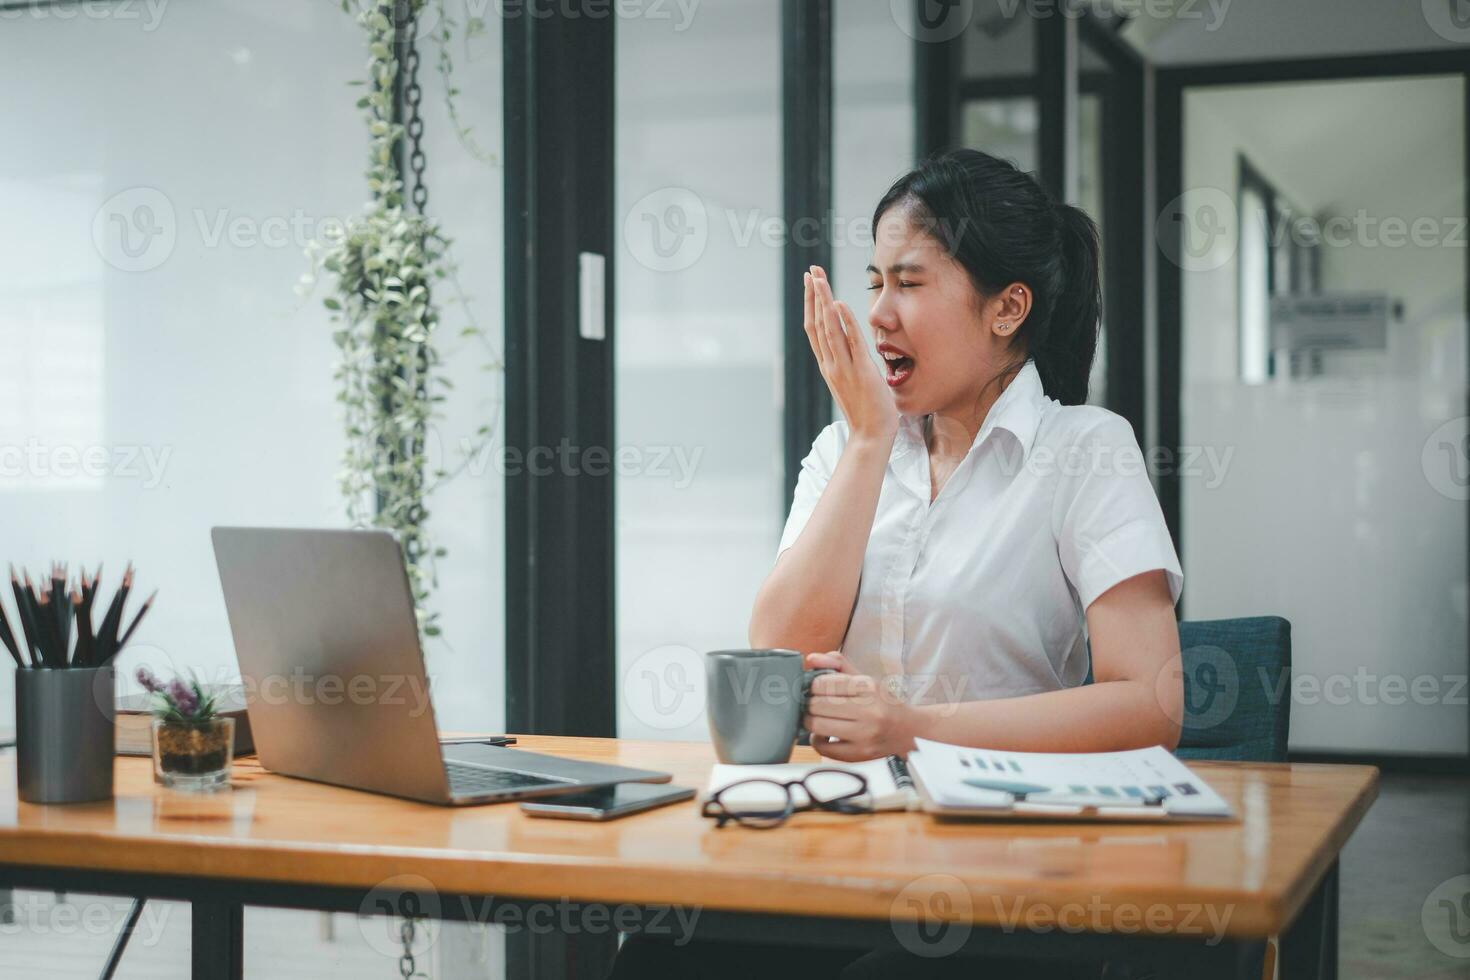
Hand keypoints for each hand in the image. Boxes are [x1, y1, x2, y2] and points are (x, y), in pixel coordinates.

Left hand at [803, 653, 917, 761]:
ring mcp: (865, 734)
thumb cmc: (885, 703)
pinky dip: (817, 740)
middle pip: (817, 705)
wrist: (911, 730)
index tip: (816, 688)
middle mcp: (869, 711)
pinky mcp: (860, 753)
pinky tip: (825, 734)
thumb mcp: (866, 678)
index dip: (813, 685)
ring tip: (817, 718)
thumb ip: (838, 665)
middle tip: (814, 703)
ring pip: (817, 726)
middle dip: (810, 703)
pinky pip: (823, 748)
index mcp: (868, 687)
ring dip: (811, 721)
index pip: (823, 684)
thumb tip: (812, 659)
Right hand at [804, 267, 897, 443]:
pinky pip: (850, 343)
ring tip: (819, 278)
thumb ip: (851, 361)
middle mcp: (830, 364)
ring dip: (823, 301)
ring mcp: (844, 368)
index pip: (815, 329)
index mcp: (828, 365)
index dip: (811, 304)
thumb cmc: (868, 412)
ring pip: (828, 329)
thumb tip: (852, 344)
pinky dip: (844, 322)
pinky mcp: (861, 372)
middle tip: (811, 270)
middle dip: (813, 295)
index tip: (811, 283)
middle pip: (816, 323)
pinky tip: (840, 304)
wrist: (871, 437)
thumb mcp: (854, 381)